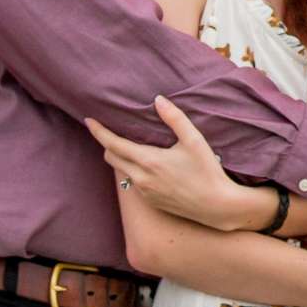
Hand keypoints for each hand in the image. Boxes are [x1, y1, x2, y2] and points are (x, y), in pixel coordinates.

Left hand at [83, 97, 258, 228]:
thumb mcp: (194, 140)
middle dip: (108, 144)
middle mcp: (141, 179)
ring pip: (121, 171)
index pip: (113, 144)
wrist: (217, 206)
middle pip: (111, 158)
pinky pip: (133, 183)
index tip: (89, 120)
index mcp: (149, 161)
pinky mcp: (151, 202)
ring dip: (121, 158)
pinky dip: (133, 171)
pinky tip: (149, 165)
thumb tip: (158, 100)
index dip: (99, 131)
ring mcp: (145, 193)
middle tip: (112, 130)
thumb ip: (174, 118)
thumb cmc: (207, 172)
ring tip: (132, 146)